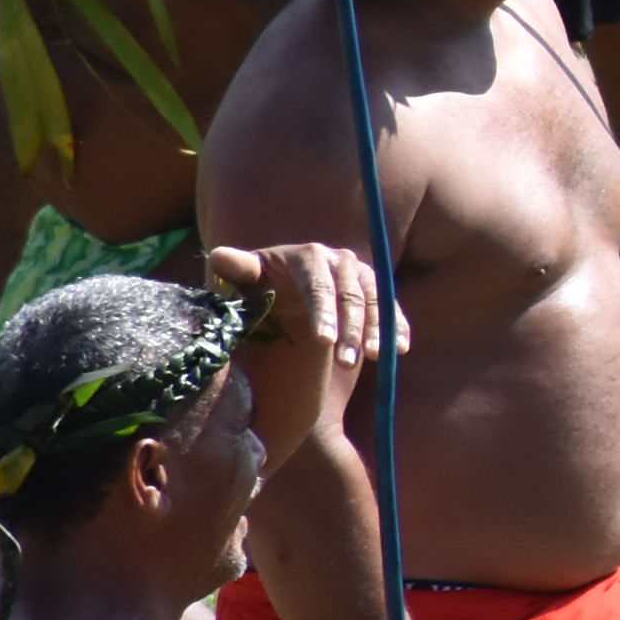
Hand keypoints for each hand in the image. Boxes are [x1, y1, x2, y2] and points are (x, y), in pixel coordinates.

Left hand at [205, 243, 387, 452]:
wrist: (280, 292)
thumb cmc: (257, 287)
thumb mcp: (244, 281)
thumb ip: (235, 270)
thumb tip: (219, 256)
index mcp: (308, 256)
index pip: (319, 285)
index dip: (324, 312)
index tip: (323, 342)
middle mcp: (339, 260)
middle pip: (351, 296)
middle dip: (351, 330)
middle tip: (345, 363)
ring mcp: (361, 274)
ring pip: (375, 302)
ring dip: (377, 330)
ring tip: (375, 358)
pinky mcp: (374, 291)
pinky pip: (390, 309)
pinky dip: (397, 326)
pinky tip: (400, 349)